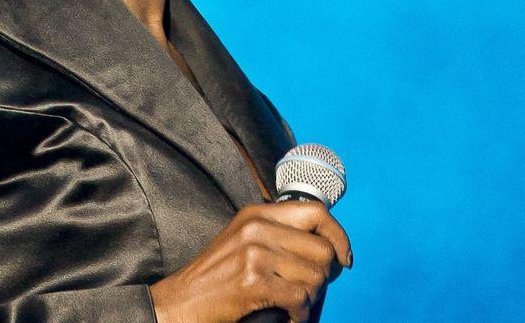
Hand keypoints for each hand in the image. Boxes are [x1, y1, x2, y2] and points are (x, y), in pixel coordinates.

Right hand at [148, 201, 352, 322]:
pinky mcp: (253, 282)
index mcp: (256, 213)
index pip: (316, 212)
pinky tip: (287, 316)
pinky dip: (300, 314)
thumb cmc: (214, 278)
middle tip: (311, 291)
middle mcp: (257, 227)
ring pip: (315, 276)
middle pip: (322, 249)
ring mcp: (255, 254)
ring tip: (294, 305)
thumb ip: (276, 234)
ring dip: (311, 298)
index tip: (344, 258)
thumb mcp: (243, 241)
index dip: (338, 235)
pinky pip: (300, 298)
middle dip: (325, 276)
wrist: (181, 302)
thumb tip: (326, 248)